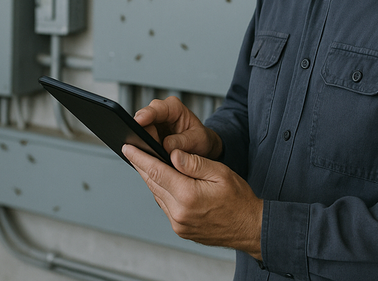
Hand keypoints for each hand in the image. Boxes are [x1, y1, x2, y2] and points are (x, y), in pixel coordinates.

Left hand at [122, 144, 262, 258]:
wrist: (250, 228)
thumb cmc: (239, 199)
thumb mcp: (220, 173)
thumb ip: (194, 162)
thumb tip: (172, 153)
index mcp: (188, 195)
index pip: (156, 171)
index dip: (139, 158)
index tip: (127, 147)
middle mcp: (179, 212)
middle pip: (152, 183)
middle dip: (141, 166)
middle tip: (132, 151)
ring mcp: (179, 224)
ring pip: (157, 195)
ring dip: (151, 179)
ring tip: (146, 163)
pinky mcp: (181, 229)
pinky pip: (165, 206)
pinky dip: (161, 192)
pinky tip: (162, 182)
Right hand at [134, 96, 222, 159]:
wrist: (202, 147)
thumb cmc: (201, 140)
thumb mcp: (198, 140)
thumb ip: (183, 141)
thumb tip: (166, 146)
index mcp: (174, 108)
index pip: (157, 109)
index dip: (146, 114)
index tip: (138, 122)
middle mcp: (160, 112)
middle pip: (143, 119)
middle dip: (141, 132)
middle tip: (144, 147)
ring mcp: (153, 124)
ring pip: (139, 131)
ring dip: (141, 142)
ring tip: (148, 154)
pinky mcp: (149, 135)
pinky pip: (141, 140)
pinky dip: (143, 148)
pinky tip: (147, 156)